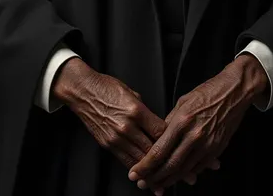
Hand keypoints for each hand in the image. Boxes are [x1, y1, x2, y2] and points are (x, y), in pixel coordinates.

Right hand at [52, 58, 199, 193]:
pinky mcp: (108, 144)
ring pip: (141, 160)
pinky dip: (138, 172)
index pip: (161, 131)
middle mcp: (127, 126)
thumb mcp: (132, 93)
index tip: (187, 149)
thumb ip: (146, 111)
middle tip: (189, 175)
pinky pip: (126, 161)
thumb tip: (157, 123)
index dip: (175, 141)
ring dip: (156, 174)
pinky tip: (147, 181)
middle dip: (172, 164)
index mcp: (136, 110)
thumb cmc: (108, 87)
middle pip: (154, 150)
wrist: (83, 91)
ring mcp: (116, 137)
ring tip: (170, 185)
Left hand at [128, 54, 267, 192]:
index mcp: (182, 121)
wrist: (233, 92)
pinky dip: (186, 174)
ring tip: (157, 185)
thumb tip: (159, 138)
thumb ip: (170, 122)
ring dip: (168, 180)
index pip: (158, 150)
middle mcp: (194, 135)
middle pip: (169, 165)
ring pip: (183, 170)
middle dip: (153, 177)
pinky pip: (198, 168)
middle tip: (142, 183)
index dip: (145, 165)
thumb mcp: (183, 102)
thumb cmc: (208, 92)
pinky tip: (178, 177)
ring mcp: (207, 145)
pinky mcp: (216, 150)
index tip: (135, 172)